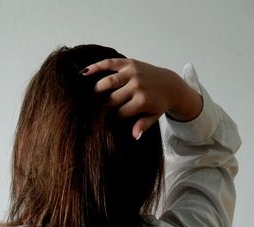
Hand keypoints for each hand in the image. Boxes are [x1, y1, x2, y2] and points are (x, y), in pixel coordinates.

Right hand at [79, 58, 202, 138]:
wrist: (170, 85)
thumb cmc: (158, 104)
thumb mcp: (153, 117)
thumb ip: (143, 125)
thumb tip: (134, 136)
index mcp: (142, 101)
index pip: (119, 113)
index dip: (110, 119)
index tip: (103, 122)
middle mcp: (137, 86)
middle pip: (111, 99)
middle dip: (101, 106)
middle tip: (90, 111)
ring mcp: (133, 73)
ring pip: (108, 82)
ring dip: (96, 90)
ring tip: (86, 96)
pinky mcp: (130, 63)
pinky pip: (110, 63)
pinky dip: (97, 67)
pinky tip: (84, 73)